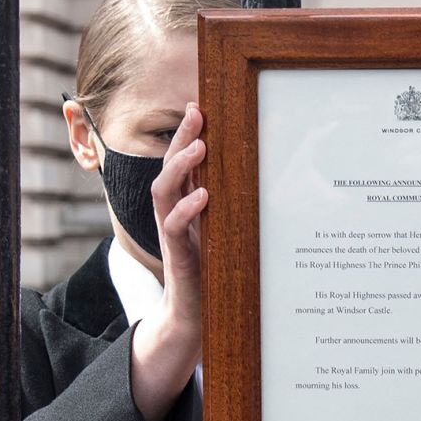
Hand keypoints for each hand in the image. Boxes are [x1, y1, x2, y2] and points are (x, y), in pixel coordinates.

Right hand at [153, 102, 207, 337]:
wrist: (194, 315)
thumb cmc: (212, 271)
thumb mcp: (223, 231)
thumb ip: (229, 205)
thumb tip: (255, 175)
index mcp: (186, 205)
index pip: (182, 163)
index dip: (187, 133)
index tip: (199, 105)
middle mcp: (174, 214)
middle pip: (170, 168)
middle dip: (181, 138)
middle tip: (195, 111)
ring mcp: (172, 233)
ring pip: (164, 191)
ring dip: (180, 167)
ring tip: (197, 147)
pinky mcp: (177, 255)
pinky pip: (174, 227)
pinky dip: (186, 209)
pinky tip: (202, 196)